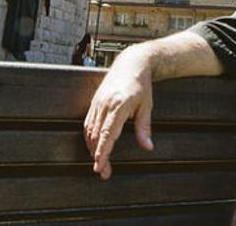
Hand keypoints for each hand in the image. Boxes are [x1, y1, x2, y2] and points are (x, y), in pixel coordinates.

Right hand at [82, 54, 154, 179]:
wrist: (131, 63)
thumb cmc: (142, 85)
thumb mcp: (147, 106)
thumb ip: (144, 127)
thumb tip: (148, 147)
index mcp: (119, 105)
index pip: (107, 134)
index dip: (103, 152)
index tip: (100, 166)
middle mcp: (105, 104)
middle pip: (96, 136)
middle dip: (97, 156)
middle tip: (103, 172)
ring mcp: (97, 103)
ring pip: (89, 131)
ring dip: (92, 148)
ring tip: (100, 163)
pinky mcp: (94, 102)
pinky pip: (88, 123)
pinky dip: (90, 137)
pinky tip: (94, 147)